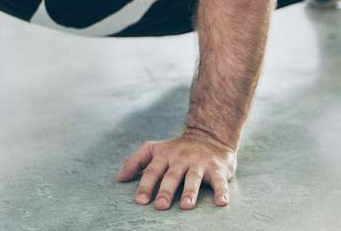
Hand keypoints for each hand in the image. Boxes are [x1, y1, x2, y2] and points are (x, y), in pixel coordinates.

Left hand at [116, 130, 236, 209]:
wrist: (209, 135)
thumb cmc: (177, 148)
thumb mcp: (155, 149)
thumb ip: (136, 161)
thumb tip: (118, 178)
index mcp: (165, 155)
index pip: (152, 171)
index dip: (146, 185)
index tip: (140, 200)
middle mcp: (181, 158)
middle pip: (172, 176)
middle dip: (166, 191)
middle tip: (160, 206)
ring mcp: (199, 163)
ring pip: (193, 178)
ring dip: (189, 192)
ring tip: (186, 206)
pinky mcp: (217, 168)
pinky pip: (219, 181)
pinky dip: (222, 192)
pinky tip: (222, 203)